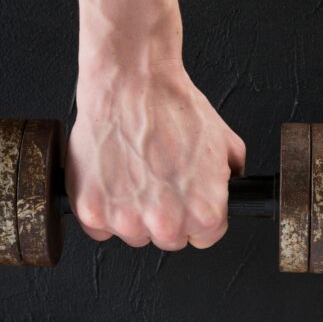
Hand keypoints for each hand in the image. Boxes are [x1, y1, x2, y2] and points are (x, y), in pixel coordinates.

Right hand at [66, 58, 246, 250]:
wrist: (132, 83)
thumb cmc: (173, 106)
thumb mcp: (224, 141)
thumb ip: (231, 176)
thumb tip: (230, 190)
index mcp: (204, 214)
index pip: (204, 236)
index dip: (195, 213)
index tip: (185, 198)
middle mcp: (166, 225)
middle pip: (167, 238)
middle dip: (164, 214)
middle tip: (156, 178)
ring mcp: (125, 221)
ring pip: (132, 233)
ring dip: (131, 211)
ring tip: (132, 170)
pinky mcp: (91, 211)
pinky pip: (98, 226)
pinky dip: (101, 206)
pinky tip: (111, 175)